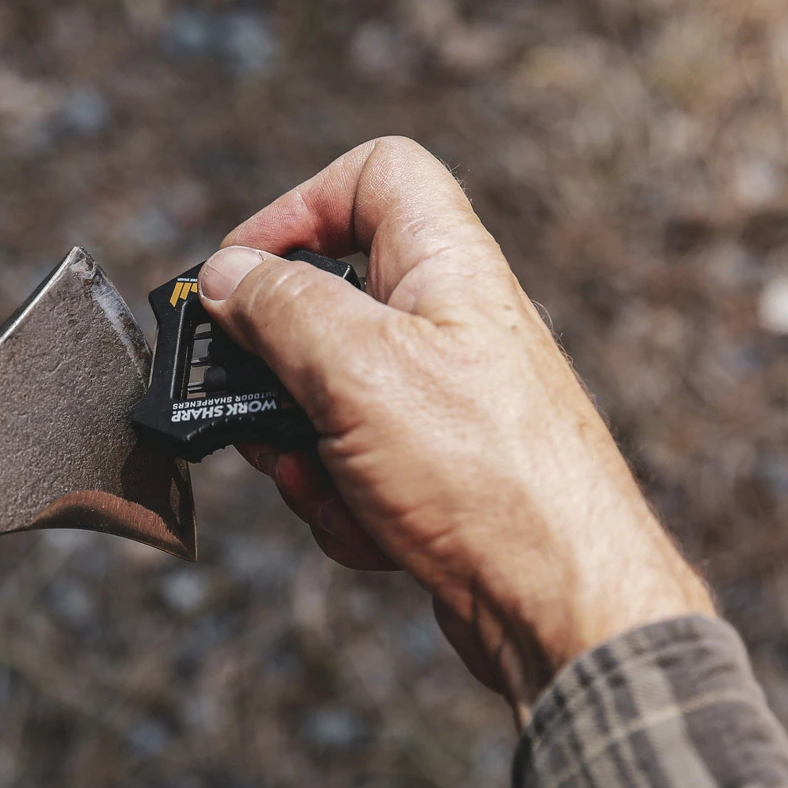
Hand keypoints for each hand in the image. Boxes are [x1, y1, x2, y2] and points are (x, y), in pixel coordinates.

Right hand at [199, 137, 713, 722]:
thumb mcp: (358, 372)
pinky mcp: (434, 469)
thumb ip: (281, 308)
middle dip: (279, 373)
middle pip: (327, 303)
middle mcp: (447, 324)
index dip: (297, 207)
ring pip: (326, 398)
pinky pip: (351, 464)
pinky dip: (344, 502)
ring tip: (331, 489)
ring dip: (305, 453)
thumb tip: (225, 273)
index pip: (373, 177)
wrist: (561, 610)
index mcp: (446, 266)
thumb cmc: (484, 477)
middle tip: (262, 413)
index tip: (240, 273)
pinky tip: (377, 534)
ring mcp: (440, 400)